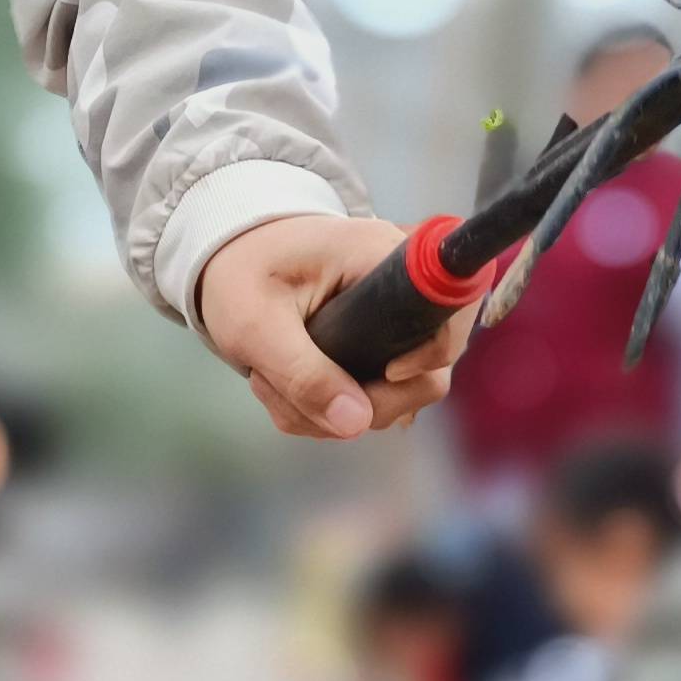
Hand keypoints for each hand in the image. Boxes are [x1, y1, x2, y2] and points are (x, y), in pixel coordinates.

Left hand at [199, 213, 476, 443]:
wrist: (229, 257)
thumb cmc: (240, 274)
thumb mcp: (255, 326)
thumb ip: (302, 374)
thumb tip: (356, 424)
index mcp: (386, 260)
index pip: (451, 313)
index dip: (428, 357)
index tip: (381, 373)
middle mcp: (405, 290)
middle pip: (427, 375)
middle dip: (359, 403)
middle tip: (286, 390)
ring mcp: (396, 324)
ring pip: (396, 398)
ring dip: (330, 412)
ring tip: (271, 382)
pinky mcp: (379, 348)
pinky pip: (372, 398)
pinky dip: (329, 409)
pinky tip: (287, 391)